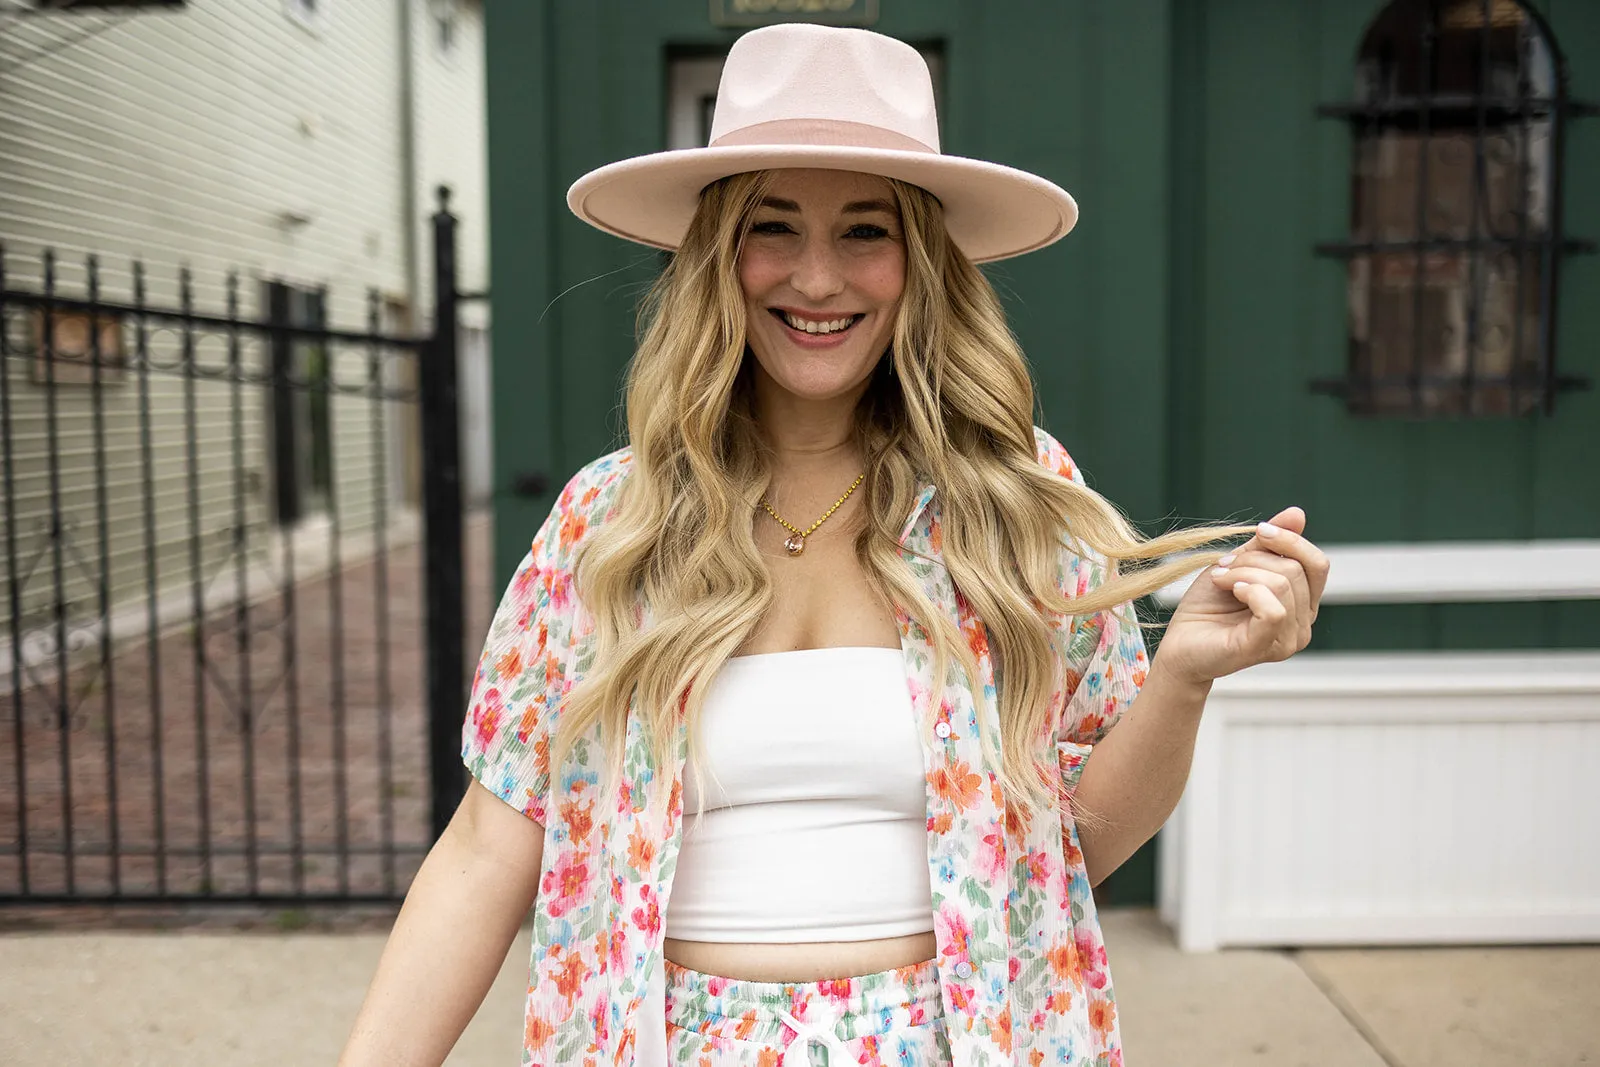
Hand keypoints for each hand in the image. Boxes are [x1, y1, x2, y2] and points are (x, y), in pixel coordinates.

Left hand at [1152, 506, 1329, 688]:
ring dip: (1243, 572)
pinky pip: (1274, 609)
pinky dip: (1249, 590)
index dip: (1291, 540)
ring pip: (1283, 584)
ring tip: (1221, 580)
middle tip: (1223, 567)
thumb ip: (1268, 544)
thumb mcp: (1239, 564)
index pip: (1318, 564)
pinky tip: (1232, 592)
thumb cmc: (1208, 606)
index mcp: (1302, 603)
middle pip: (1296, 570)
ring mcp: (1288, 640)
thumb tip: (1297, 513)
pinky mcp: (1266, 647)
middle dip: (1253, 559)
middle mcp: (1303, 624)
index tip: (1260, 531)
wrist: (1180, 642)